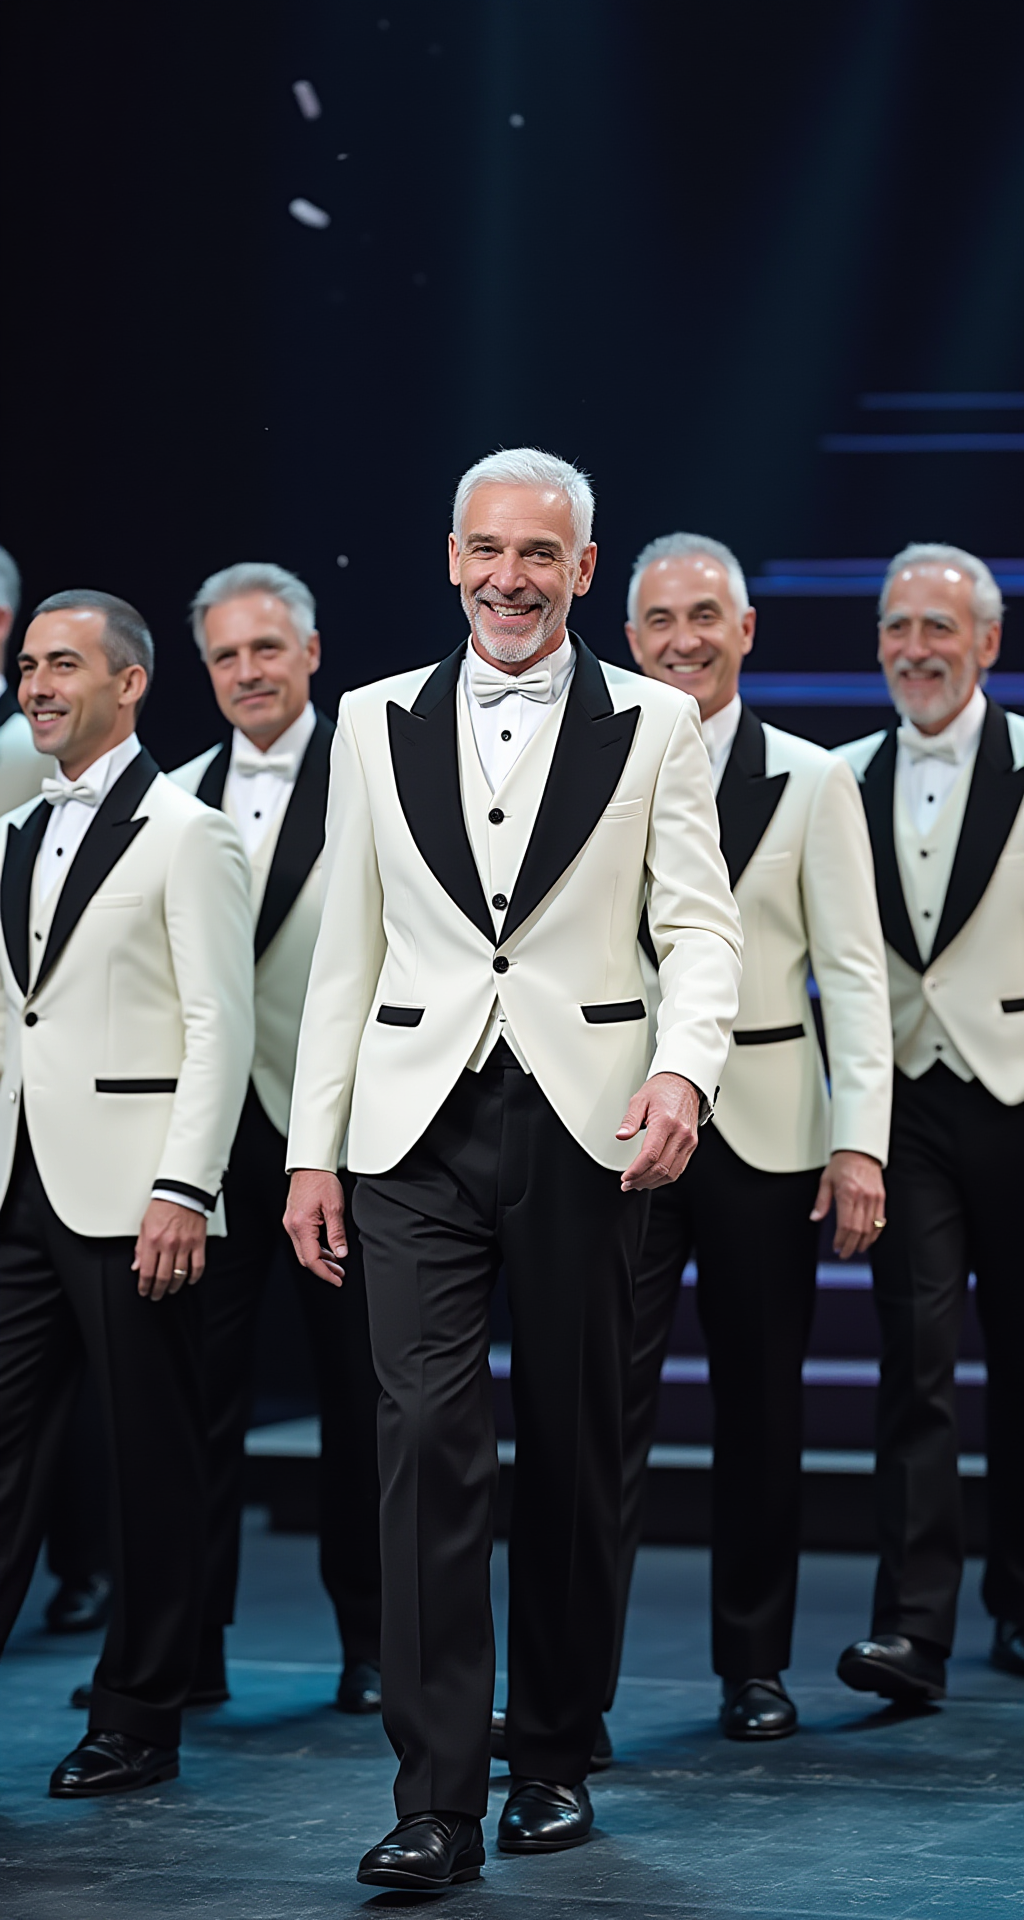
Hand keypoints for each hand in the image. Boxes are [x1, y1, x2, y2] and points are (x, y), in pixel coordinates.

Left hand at [133, 1201, 207, 1300]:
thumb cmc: (162, 1206)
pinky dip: (194, 1276)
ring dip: (174, 1286)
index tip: (144, 1291)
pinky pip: (198, 1265)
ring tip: (171, 1289)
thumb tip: (137, 1265)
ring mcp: (185, 1245)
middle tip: (156, 1295)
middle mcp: (168, 1245)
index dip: (144, 1286)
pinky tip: (189, 1280)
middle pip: (162, 1277)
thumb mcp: (144, 1226)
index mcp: (152, 1240)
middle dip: (158, 1290)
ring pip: (179, 1274)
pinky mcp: (198, 1242)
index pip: (146, 1272)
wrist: (181, 1192)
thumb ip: (140, 1248)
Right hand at [284, 1169, 347, 1286]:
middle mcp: (292, 1226)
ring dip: (319, 1259)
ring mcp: (290, 1223)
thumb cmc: (321, 1180)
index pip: (312, 1259)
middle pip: (305, 1258)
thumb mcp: (335, 1208)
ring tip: (336, 1263)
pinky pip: (302, 1240)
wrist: (310, 1165)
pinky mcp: (293, 1219)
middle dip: (323, 1269)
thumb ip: (337, 1234)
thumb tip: (341, 1254)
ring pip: (303, 1250)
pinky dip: (314, 1248)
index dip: (325, 1273)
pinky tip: (327, 1249)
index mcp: (301, 1225)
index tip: (337, 1279)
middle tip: (340, 1273)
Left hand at [617, 1072, 700, 1190]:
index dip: (636, 1170)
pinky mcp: (692, 1144)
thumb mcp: (640, 1099)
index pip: (650, 1155)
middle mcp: (681, 1133)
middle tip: (627, 1184)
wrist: (684, 1083)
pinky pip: (679, 1168)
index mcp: (666, 1122)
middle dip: (642, 1180)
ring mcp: (689, 1140)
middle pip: (661, 1168)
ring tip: (638, 1184)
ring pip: (672, 1172)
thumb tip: (621, 1136)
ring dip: (653, 1182)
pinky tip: (653, 1179)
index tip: (625, 1177)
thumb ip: (630, 1120)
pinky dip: (665, 1177)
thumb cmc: (663, 1090)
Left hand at [810, 1150, 885, 1258]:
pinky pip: (880, 1221)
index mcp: (847, 1193)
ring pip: (871, 1228)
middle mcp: (863, 1197)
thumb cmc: (842, 1163)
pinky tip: (868, 1239)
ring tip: (856, 1249)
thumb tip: (815, 1217)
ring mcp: (874, 1198)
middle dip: (851, 1245)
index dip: (841, 1239)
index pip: (845, 1224)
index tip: (836, 1247)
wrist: (860, 1150)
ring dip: (863, 1242)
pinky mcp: (881, 1198)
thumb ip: (821, 1201)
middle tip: (844, 1254)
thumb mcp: (826, 1180)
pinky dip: (875, 1233)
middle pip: (858, 1229)